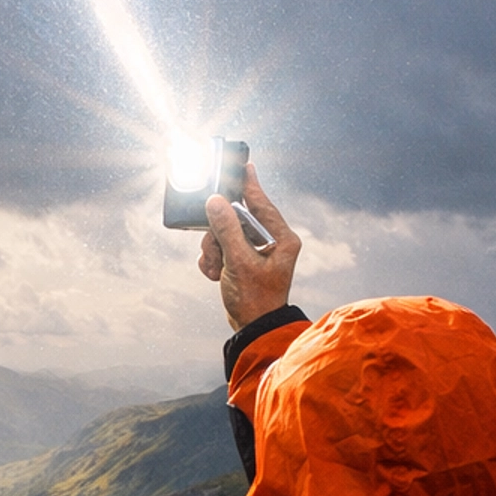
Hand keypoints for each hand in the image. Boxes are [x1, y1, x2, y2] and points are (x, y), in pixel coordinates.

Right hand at [198, 160, 300, 330]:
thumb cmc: (255, 299)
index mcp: (282, 239)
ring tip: (215, 269)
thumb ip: (227, 230)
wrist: (252, 329)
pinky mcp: (243, 261)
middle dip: (219, 236)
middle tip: (213, 249)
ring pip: (224, 234)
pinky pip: (221, 248)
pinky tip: (214, 274)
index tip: (245, 165)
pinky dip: (213, 260)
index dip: (250, 185)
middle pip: (236, 219)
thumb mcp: (239, 262)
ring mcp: (257, 252)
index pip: (263, 204)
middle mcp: (272, 242)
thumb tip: (216, 202)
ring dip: (213, 250)